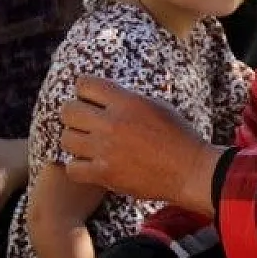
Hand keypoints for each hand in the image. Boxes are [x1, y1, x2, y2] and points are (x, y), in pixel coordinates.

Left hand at [59, 77, 220, 216]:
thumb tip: (106, 97)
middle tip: (84, 122)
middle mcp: (112, 123)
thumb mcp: (157, 105)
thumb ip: (128, 99)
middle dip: (74, 114)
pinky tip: (90, 165)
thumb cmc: (178, 136)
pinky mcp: (105, 174)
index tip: (90, 99)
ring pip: (66, 139)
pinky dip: (78, 167)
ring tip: (86, 144)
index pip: (84, 84)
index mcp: (126, 102)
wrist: (190, 170)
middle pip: (68, 110)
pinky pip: (72, 168)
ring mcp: (106, 149)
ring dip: (74, 140)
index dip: (84, 90)